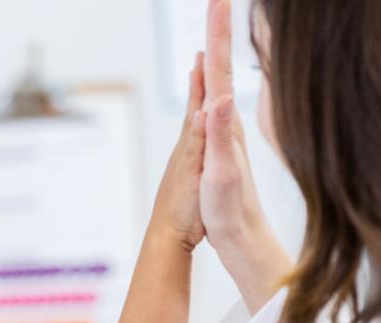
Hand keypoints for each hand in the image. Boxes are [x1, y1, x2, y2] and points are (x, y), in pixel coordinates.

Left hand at [150, 54, 206, 251]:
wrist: (167, 239)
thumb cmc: (185, 212)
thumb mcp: (200, 173)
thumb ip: (205, 138)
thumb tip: (208, 104)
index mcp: (194, 138)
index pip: (205, 89)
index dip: (211, 58)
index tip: (213, 24)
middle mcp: (189, 142)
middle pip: (199, 95)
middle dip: (207, 65)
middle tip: (208, 35)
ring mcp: (188, 156)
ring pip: (196, 113)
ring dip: (201, 88)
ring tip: (202, 66)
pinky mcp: (190, 170)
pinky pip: (196, 134)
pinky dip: (200, 117)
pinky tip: (199, 120)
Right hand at [200, 0, 266, 252]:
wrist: (243, 237)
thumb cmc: (230, 211)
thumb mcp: (221, 174)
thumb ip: (220, 137)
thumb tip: (218, 99)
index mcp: (226, 124)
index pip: (219, 70)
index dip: (218, 33)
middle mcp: (229, 123)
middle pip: (221, 67)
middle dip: (219, 30)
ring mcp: (228, 133)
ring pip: (220, 84)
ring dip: (216, 54)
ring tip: (213, 29)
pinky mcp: (225, 145)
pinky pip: (217, 104)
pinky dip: (211, 85)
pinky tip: (212, 84)